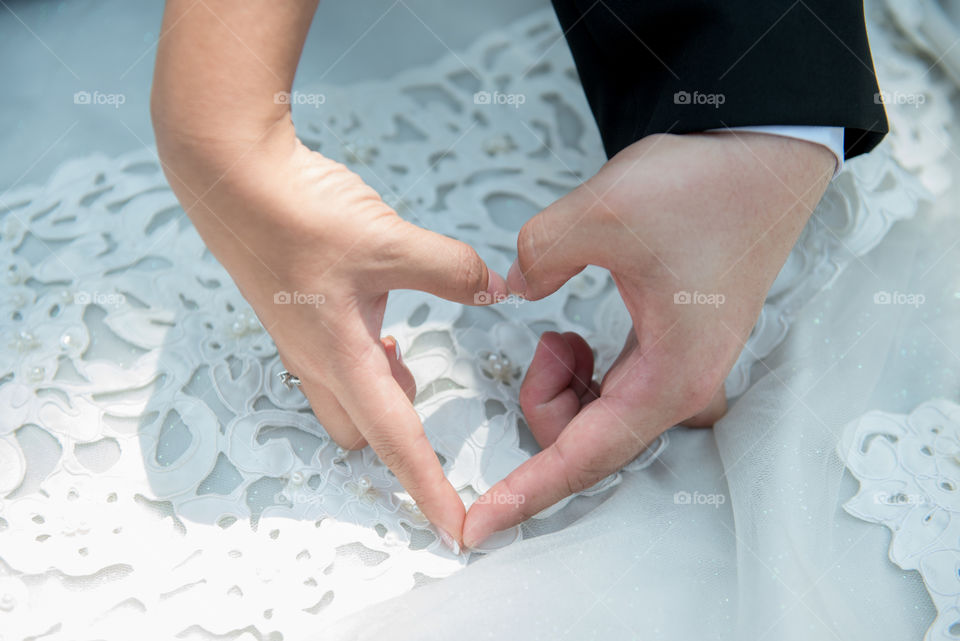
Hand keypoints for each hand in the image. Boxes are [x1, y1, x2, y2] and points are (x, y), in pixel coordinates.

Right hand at [155, 121, 506, 544]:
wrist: (229, 174)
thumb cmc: (296, 211)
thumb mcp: (388, 240)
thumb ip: (450, 269)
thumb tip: (493, 288)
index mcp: (340, 358)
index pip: (396, 440)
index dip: (430, 488)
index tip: (458, 530)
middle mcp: (316, 362)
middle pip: (363, 434)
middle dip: (401, 439)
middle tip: (438, 412)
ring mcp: (302, 342)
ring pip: (349, 399)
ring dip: (385, 395)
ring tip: (409, 358)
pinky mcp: (298, 318)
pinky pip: (338, 364)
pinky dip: (369, 361)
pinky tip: (382, 324)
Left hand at [462, 131, 834, 546]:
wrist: (764, 160)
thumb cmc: (707, 189)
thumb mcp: (603, 211)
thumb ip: (538, 255)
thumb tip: (514, 286)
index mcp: (670, 376)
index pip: (585, 456)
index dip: (527, 493)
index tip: (481, 526)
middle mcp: (682, 388)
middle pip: (590, 442)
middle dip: (546, 405)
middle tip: (546, 344)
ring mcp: (683, 373)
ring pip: (602, 418)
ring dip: (565, 389)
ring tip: (563, 333)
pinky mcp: (677, 352)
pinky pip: (617, 392)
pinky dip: (584, 377)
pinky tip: (578, 338)